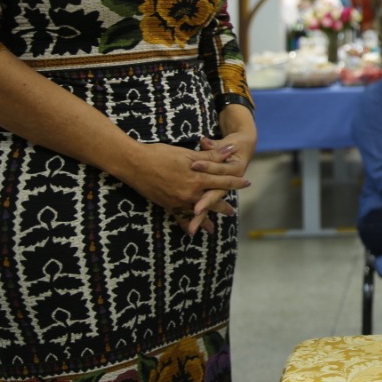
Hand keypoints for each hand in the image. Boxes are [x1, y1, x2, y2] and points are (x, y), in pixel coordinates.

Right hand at [121, 141, 250, 234]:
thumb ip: (211, 155)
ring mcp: (178, 201)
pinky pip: (180, 218)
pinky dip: (187, 224)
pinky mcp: (167, 205)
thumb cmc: (160, 154)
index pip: (223, 181)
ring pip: (197, 212)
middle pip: (213, 201)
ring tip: (213, 228)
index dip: (236, 182)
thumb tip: (231, 150)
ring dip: (206, 219)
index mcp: (198, 178)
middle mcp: (190, 193)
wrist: (134, 163)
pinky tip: (191, 231)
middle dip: (223, 206)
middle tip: (232, 212)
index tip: (247, 183)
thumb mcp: (188, 154)